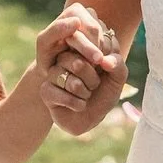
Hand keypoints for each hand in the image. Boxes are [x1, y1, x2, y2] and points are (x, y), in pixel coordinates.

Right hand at [41, 7, 127, 134]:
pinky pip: (61, 95)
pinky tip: (78, 105)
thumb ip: (117, 64)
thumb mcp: (117, 78)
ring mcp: (53, 72)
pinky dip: (76, 104)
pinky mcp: (46, 89)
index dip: (102, 60)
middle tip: (94, 85)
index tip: (105, 69)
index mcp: (82, 47)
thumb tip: (105, 60)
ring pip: (70, 81)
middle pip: (78, 62)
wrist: (91, 118)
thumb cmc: (104, 93)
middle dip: (93, 80)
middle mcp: (65, 56)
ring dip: (84, 93)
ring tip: (85, 95)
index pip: (89, 44)